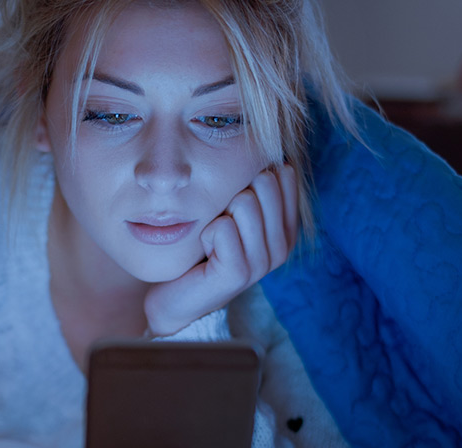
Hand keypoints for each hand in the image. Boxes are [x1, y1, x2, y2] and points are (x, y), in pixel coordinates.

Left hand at [144, 164, 298, 335]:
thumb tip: (262, 139)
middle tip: (220, 225)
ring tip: (212, 241)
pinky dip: (205, 234)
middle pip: (264, 182)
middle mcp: (283, 245)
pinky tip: (205, 253)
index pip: (283, 173)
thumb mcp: (230, 209)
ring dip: (217, 216)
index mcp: (287, 226)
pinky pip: (222, 228)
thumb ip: (251, 181)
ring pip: (244, 202)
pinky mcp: (239, 274)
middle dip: (231, 195)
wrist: (174, 295)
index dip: (248, 178)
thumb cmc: (202, 247)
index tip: (233, 206)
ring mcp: (264, 262)